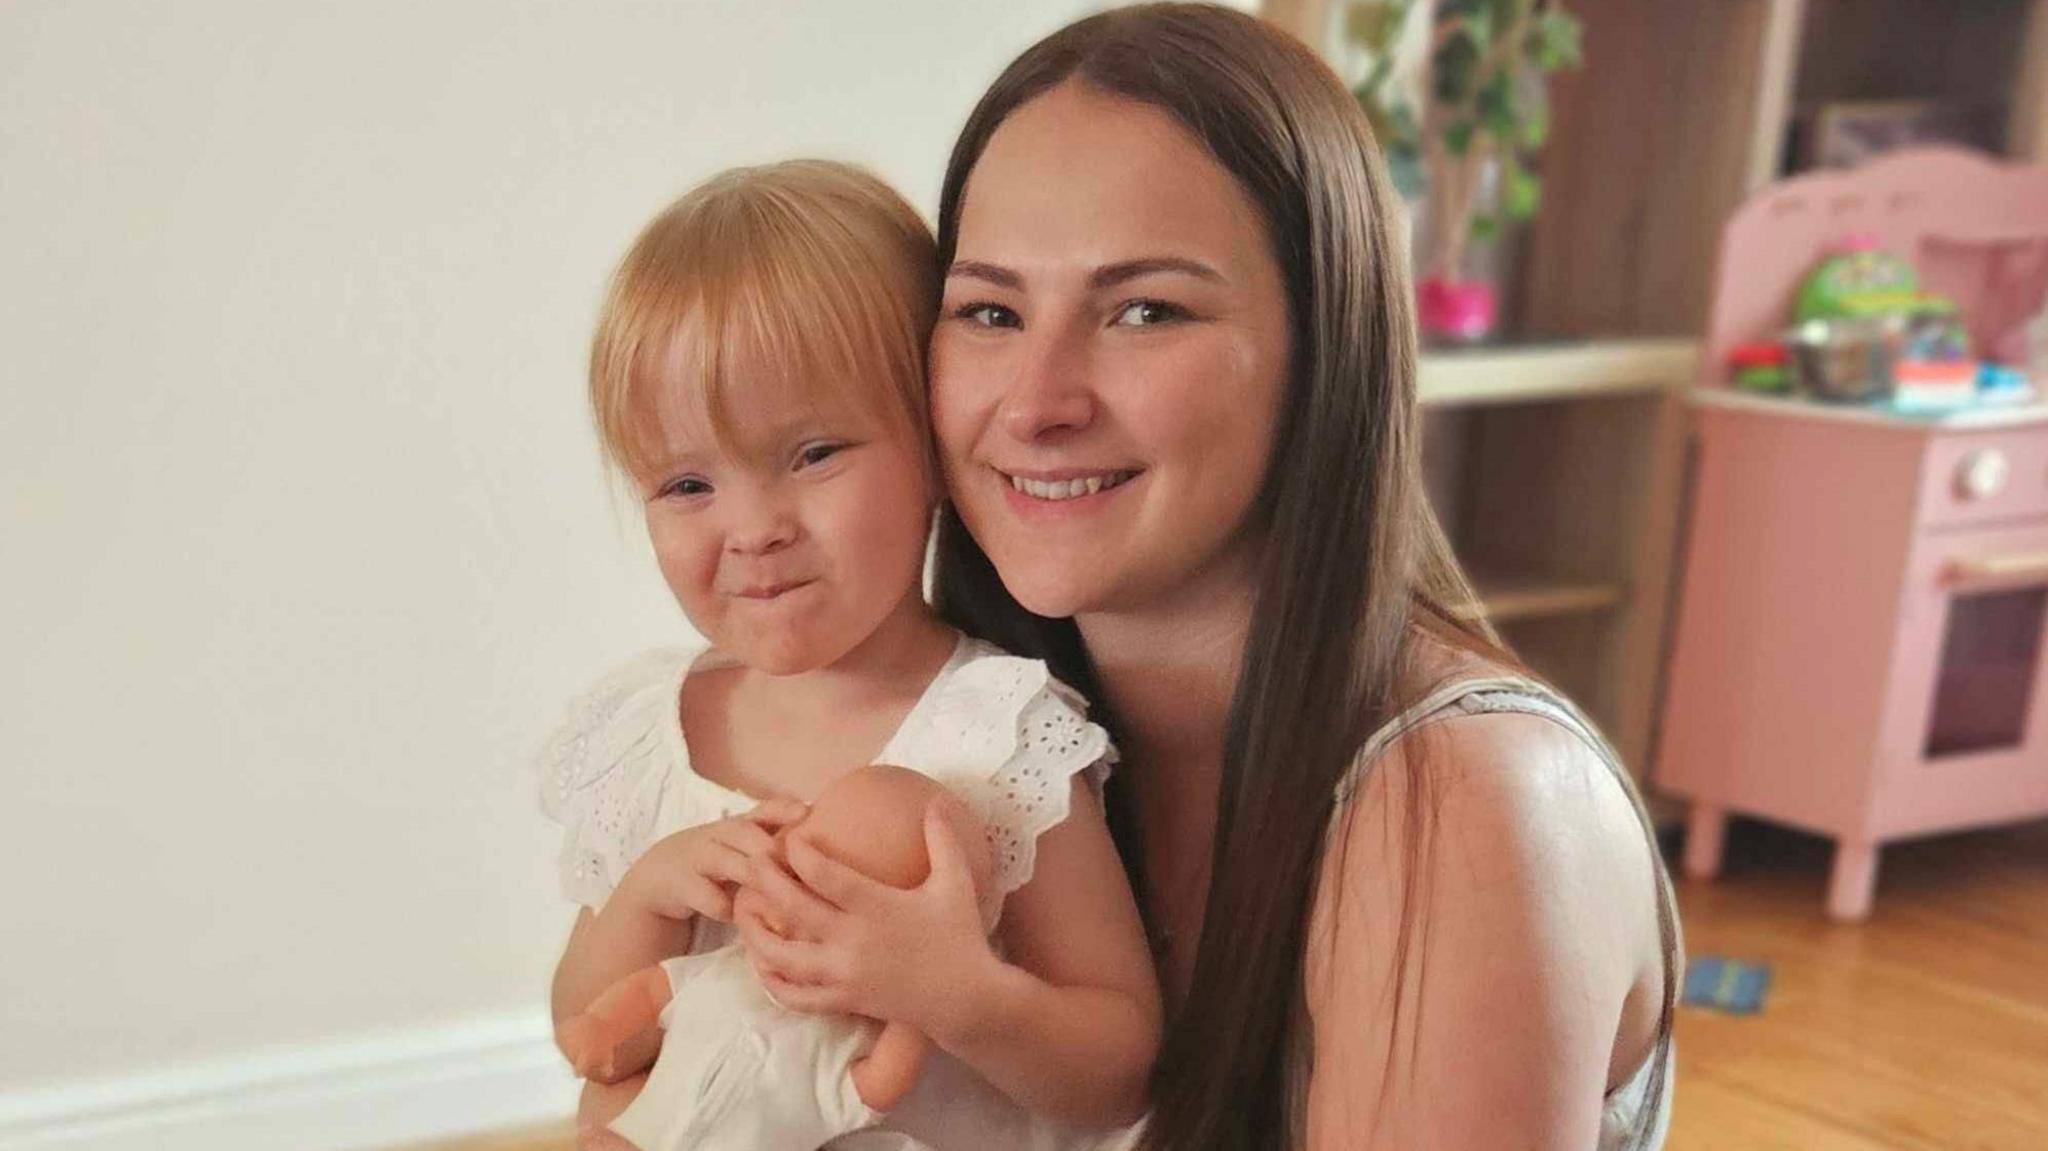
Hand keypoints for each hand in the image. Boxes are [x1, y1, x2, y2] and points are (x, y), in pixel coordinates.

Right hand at [616, 798, 806, 925]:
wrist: (654, 882)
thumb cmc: (709, 867)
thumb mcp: (736, 850)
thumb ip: (768, 846)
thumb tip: (818, 851)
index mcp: (734, 827)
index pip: (762, 810)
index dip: (784, 809)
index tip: (807, 812)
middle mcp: (716, 836)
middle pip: (747, 834)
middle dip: (773, 849)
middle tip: (796, 867)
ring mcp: (696, 858)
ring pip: (729, 862)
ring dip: (753, 875)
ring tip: (775, 893)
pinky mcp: (679, 884)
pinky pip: (708, 896)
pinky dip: (725, 907)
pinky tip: (739, 918)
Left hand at [735, 797, 997, 1040]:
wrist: (966, 999)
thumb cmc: (960, 937)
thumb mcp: (956, 883)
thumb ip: (943, 841)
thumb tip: (936, 801)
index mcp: (875, 906)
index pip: (822, 873)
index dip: (799, 852)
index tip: (791, 837)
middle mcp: (852, 939)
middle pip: (792, 908)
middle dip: (764, 882)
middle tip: (752, 862)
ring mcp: (844, 974)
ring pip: (782, 956)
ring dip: (756, 934)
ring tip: (744, 913)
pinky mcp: (843, 1001)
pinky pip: (796, 996)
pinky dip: (773, 982)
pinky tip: (763, 965)